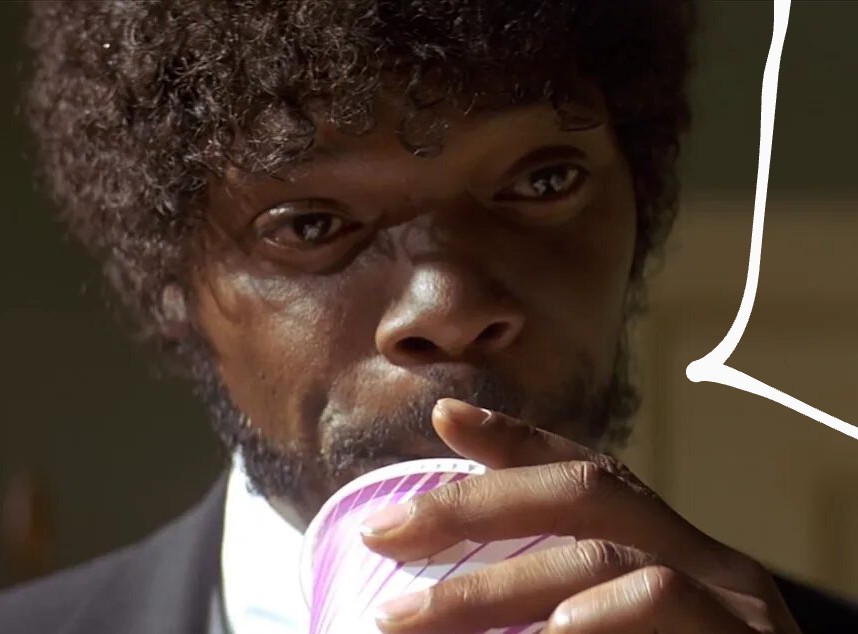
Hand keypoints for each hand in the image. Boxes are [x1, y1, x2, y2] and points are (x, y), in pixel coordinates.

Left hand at [360, 398, 802, 632]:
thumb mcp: (602, 624)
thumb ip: (548, 598)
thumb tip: (440, 603)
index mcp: (666, 545)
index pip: (584, 471)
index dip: (513, 440)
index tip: (443, 417)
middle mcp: (702, 557)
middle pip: (584, 489)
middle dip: (474, 506)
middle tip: (384, 533)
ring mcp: (731, 597)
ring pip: (600, 553)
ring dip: (493, 586)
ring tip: (412, 617)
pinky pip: (665, 601)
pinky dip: (599, 612)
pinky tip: (547, 632)